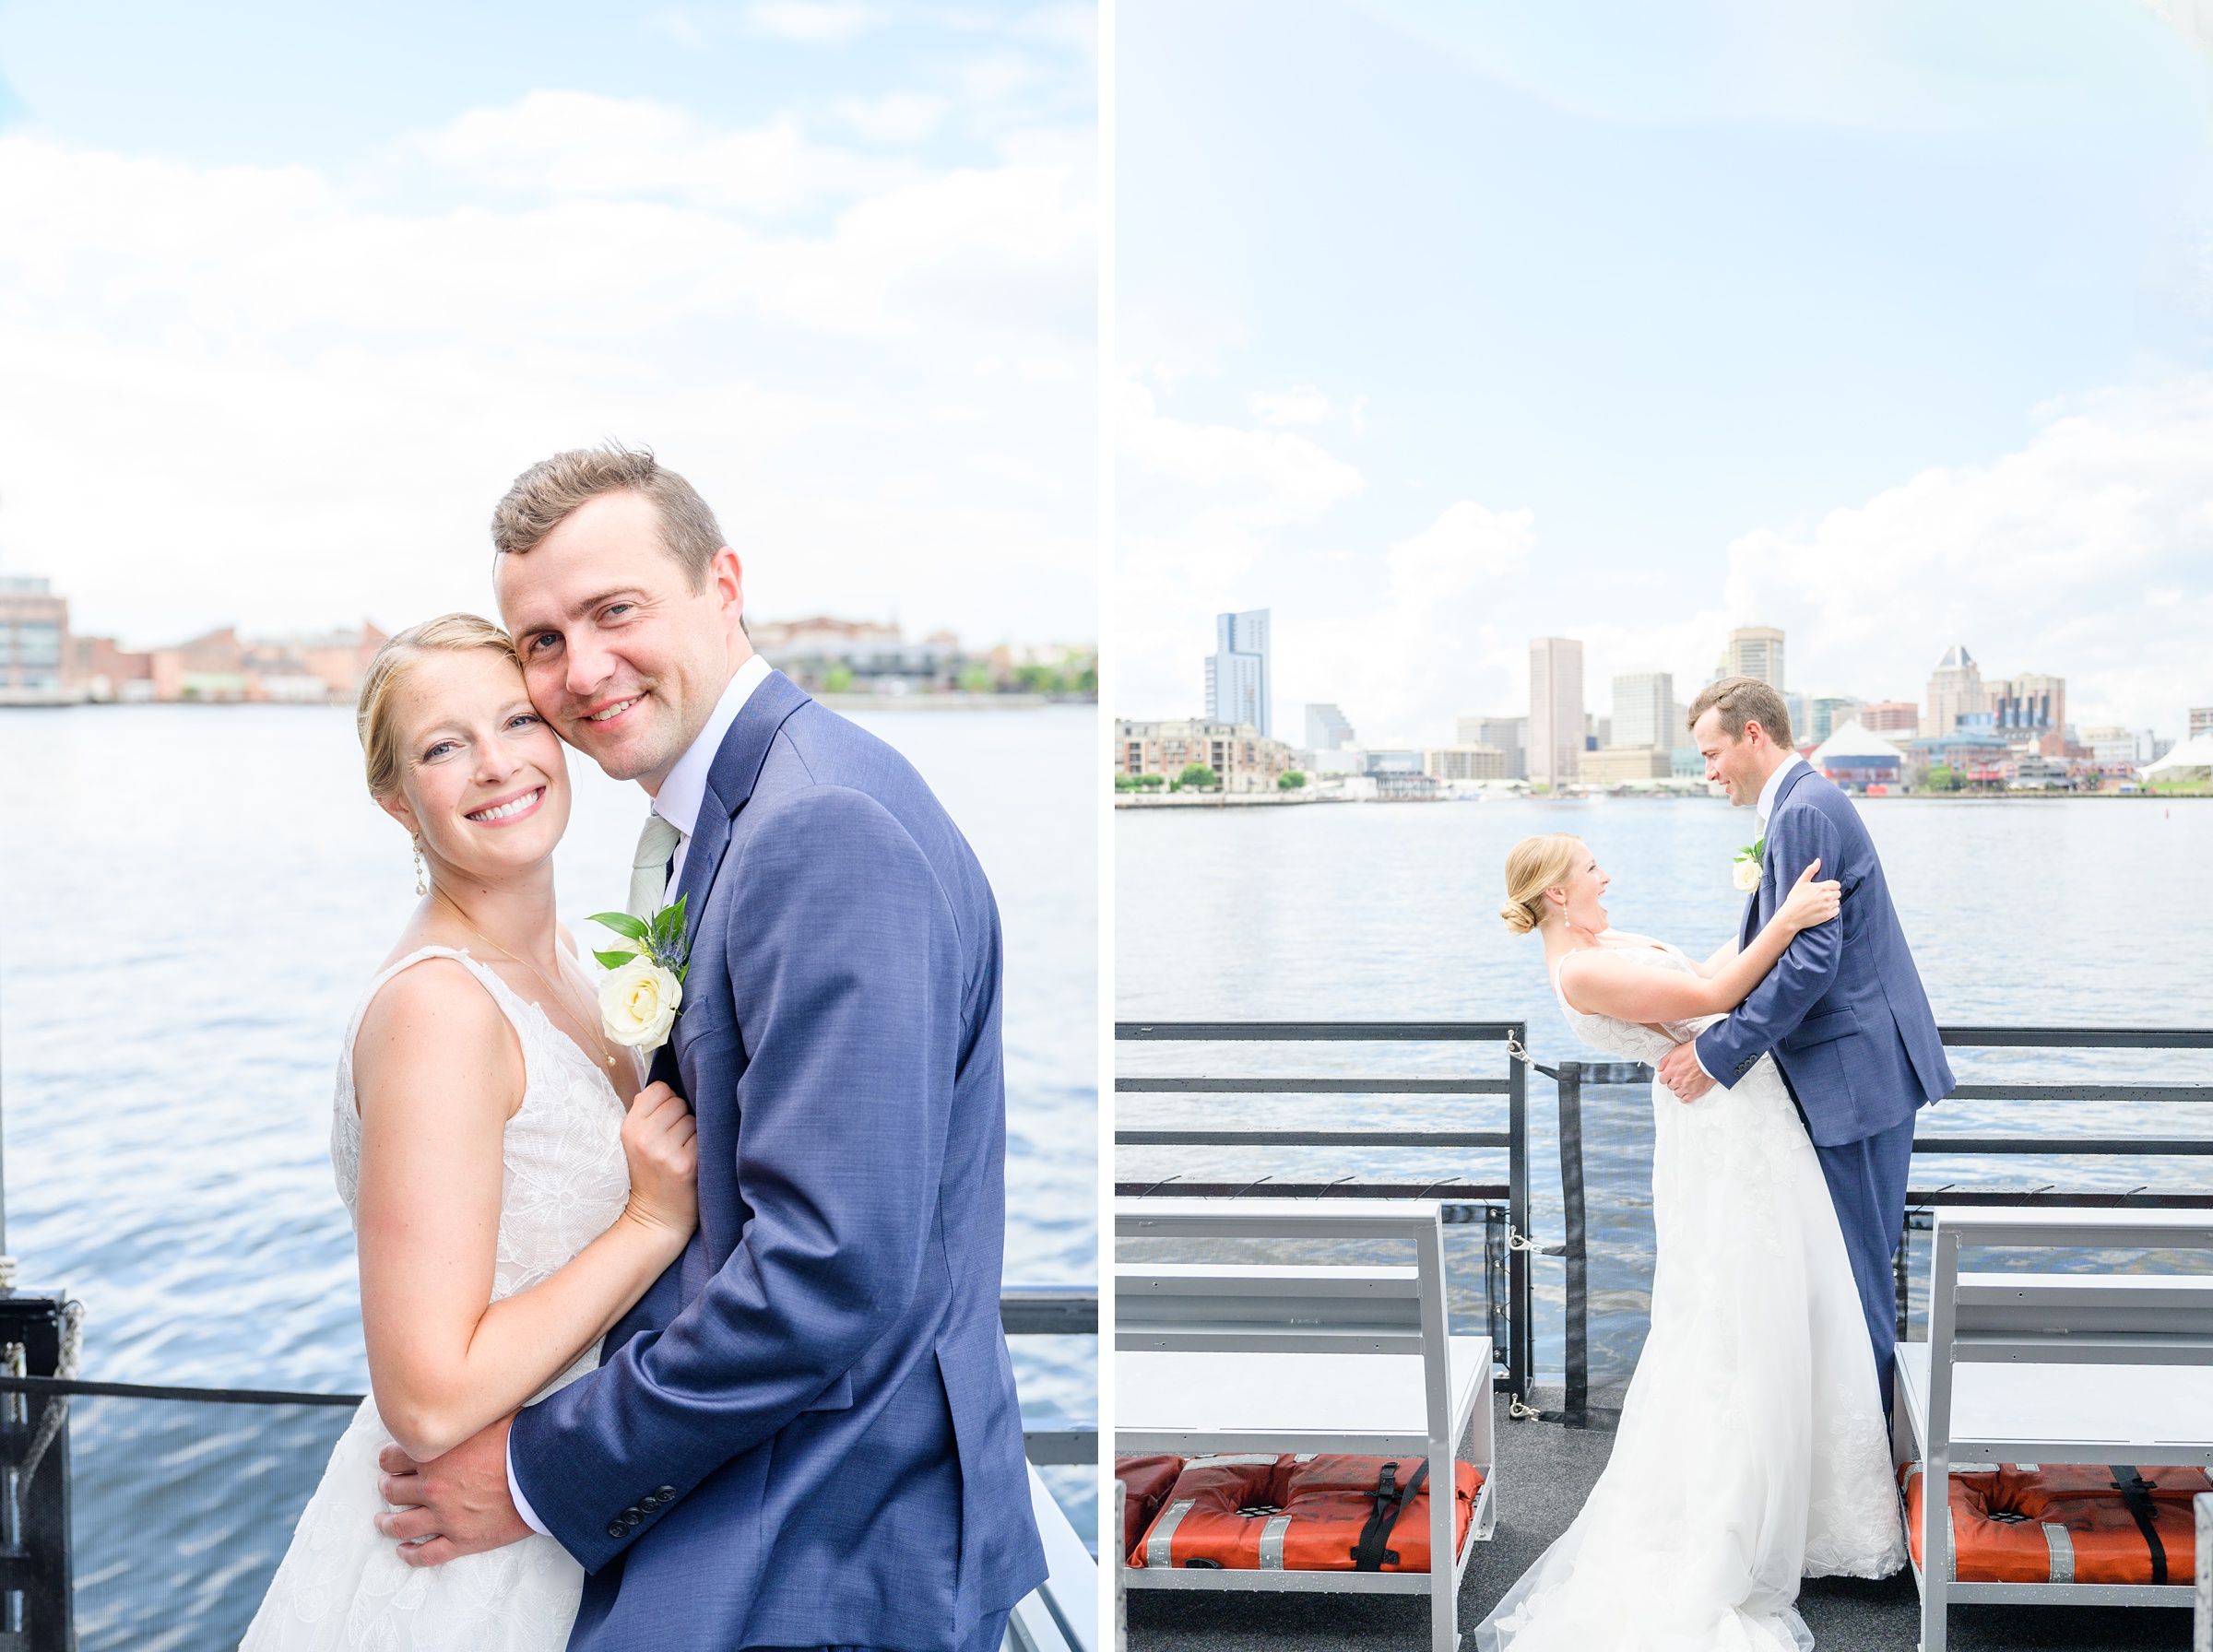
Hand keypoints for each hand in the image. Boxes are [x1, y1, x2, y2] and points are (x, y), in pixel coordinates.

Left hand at [374, 1413, 530, 1566]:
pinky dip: (410, 1554)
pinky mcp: (461, 1540)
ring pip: (400, 1524)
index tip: (390, 1462)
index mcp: (435, 1455)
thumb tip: (462, 1404)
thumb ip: (466, 1417)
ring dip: (386, 1523)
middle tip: (387, 1486)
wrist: (544, 1474)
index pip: (392, 1458)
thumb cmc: (522, 1442)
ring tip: (383, 1522)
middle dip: (387, 1487)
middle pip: (392, 1490)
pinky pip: (426, 1554)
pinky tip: (404, 1551)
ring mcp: (445, 1517)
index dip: (388, 1459)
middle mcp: (432, 1487)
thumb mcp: (490, 1417)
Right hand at [621, 1081, 698, 1238]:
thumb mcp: (632, 1144)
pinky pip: (704, 1137)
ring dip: (692, 1133)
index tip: (663, 1122)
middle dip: (680, 1118)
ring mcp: (666, 1151)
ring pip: (693, 1119)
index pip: (658, 1089)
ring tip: (680, 1153)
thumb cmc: (647, 1178)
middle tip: (672, 1143)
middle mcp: (645, 1138)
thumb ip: (644, 1114)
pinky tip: (692, 1163)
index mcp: (629, 1128)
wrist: (654, 1221)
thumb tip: (661, 1087)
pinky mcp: (687, 1164)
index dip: (665, 1103)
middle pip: (678, 1102)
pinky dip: (702, 1147)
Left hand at [1657, 1040, 1715, 1104]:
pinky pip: (1686, 1099)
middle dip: (1674, 1082)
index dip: (1666, 1077)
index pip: (1662, 1080)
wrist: (1709, 1056)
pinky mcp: (1695, 1092)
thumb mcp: (1675, 1052)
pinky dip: (1685, 1098)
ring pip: (1677, 1093)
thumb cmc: (1693, 1052)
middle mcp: (1677, 1081)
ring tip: (1684, 1084)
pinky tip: (1686, 1094)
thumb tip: (1659, 1069)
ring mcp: (1686, 1087)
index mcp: (1670, 1071)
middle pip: (1670, 1086)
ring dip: (1679, 1090)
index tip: (1670, 1076)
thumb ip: (1665, 1061)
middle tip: (1680, 1078)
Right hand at [1774, 859, 1840, 933]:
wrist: (1791, 916)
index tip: (1824, 890)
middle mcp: (1827, 896)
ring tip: (1821, 904)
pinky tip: (1823, 910)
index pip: (1837, 885)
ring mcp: (1828, 906)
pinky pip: (1836, 911)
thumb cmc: (1795, 898)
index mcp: (1822, 887)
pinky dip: (1832, 910)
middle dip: (1831, 894)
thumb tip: (1818, 860)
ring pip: (1837, 902)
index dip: (1831, 887)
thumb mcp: (1801, 882)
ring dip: (1832, 902)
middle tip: (1821, 897)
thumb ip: (1810, 870)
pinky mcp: (1827, 916)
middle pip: (1838, 893)